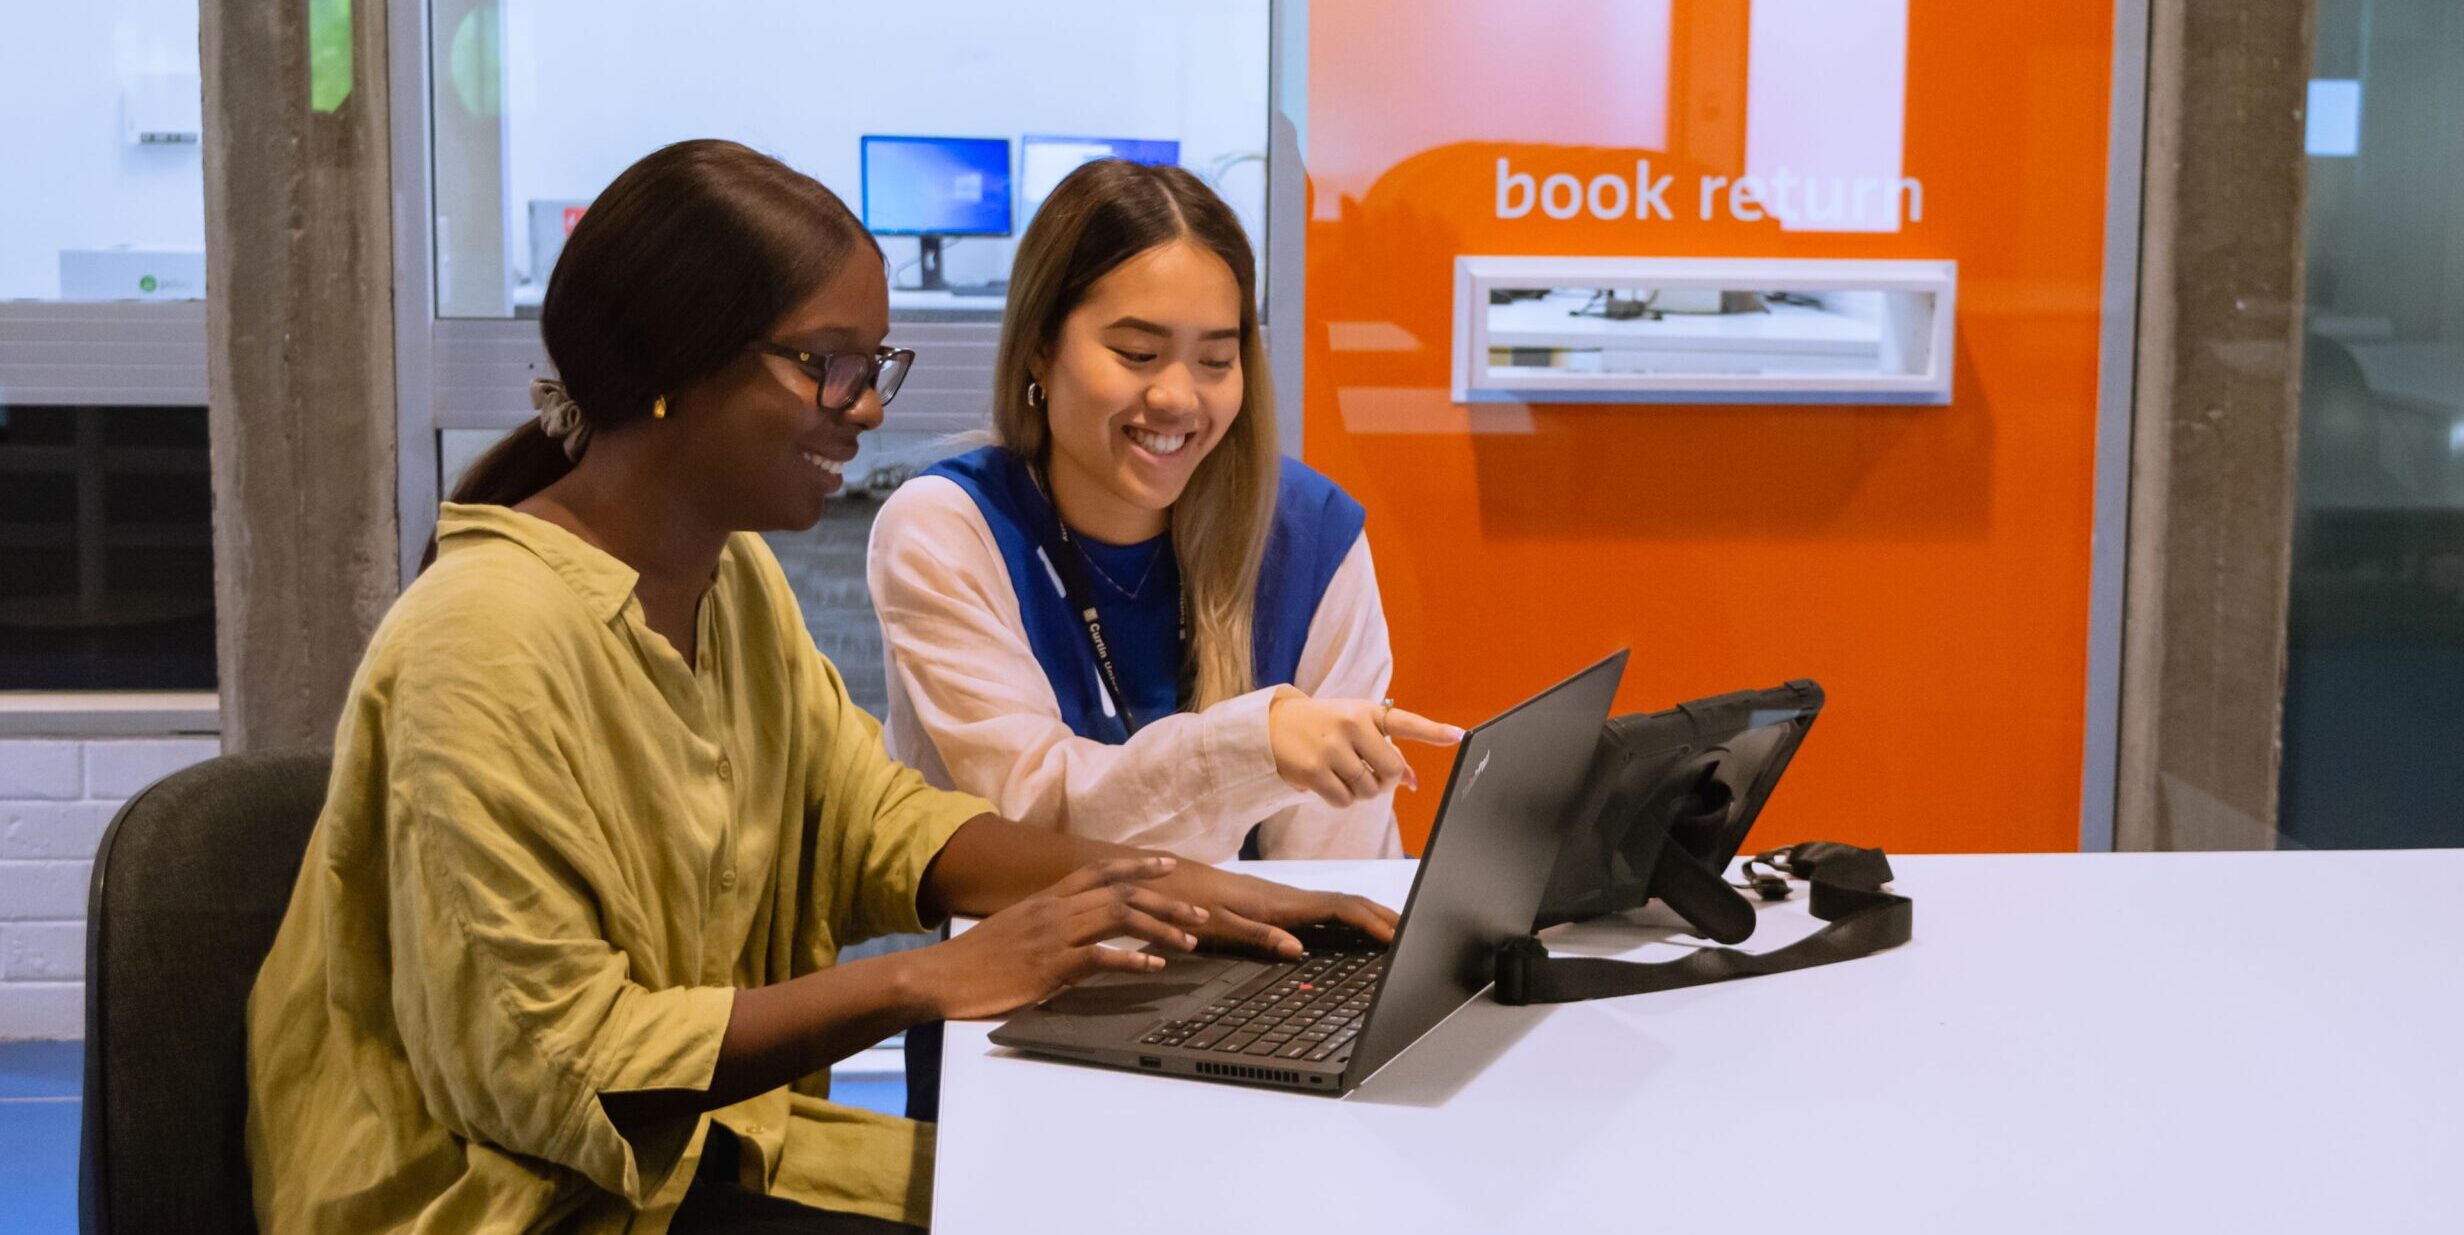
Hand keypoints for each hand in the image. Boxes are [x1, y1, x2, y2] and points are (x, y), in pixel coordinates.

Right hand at [912, 856, 1210, 1019]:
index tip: (1167, 865)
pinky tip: (1154, 967)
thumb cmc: (976, 959)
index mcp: (1046, 898)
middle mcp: (1054, 909)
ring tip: (1189, 941)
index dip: (1136, 865)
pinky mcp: (1050, 966)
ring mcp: (1053, 936)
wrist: (940, 976)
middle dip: (1165, 901)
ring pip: (1118, 918)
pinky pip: (1100, 957)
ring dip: (1159, 928)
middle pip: (1120, 893)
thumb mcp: (1016, 929)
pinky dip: (1132, 960)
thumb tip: (1077, 932)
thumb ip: (1048, 924)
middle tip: (1199, 913)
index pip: (1099, 870)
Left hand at [1156, 863, 1402, 959]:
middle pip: (1347, 903)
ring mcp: (1283, 900)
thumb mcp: (1219, 926)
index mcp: (1280, 904)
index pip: (1338, 909)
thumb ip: (1259, 936)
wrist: (1164, 882)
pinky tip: (1353, 931)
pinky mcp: (1275, 906)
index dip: (1370, 922)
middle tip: (1414, 934)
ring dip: (1368, 916)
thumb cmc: (1188, 905)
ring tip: (1396, 932)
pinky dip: (1348, 919)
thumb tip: (1299, 950)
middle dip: (1382, 917)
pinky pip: (1322, 911)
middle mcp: (1288, 898)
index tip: (1396, 937)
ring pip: (1337, 906)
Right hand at [1267, 687, 1464, 807]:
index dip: (1434, 732)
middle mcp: (1350, 725)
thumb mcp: (1354, 727)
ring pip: (1368, 790)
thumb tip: (1412, 780)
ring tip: (1343, 775)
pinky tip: (1329, 783)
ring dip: (1361, 791)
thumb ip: (1385, 749)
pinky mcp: (1312, 770)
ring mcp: (1330, 748)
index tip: (1459, 736)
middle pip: (1390, 771)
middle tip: (1370, 775)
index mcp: (1365, 711)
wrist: (1272, 726)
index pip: (1405, 722)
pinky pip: (1345, 801)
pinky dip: (1342, 800)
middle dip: (1385, 781)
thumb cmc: (1322, 726)